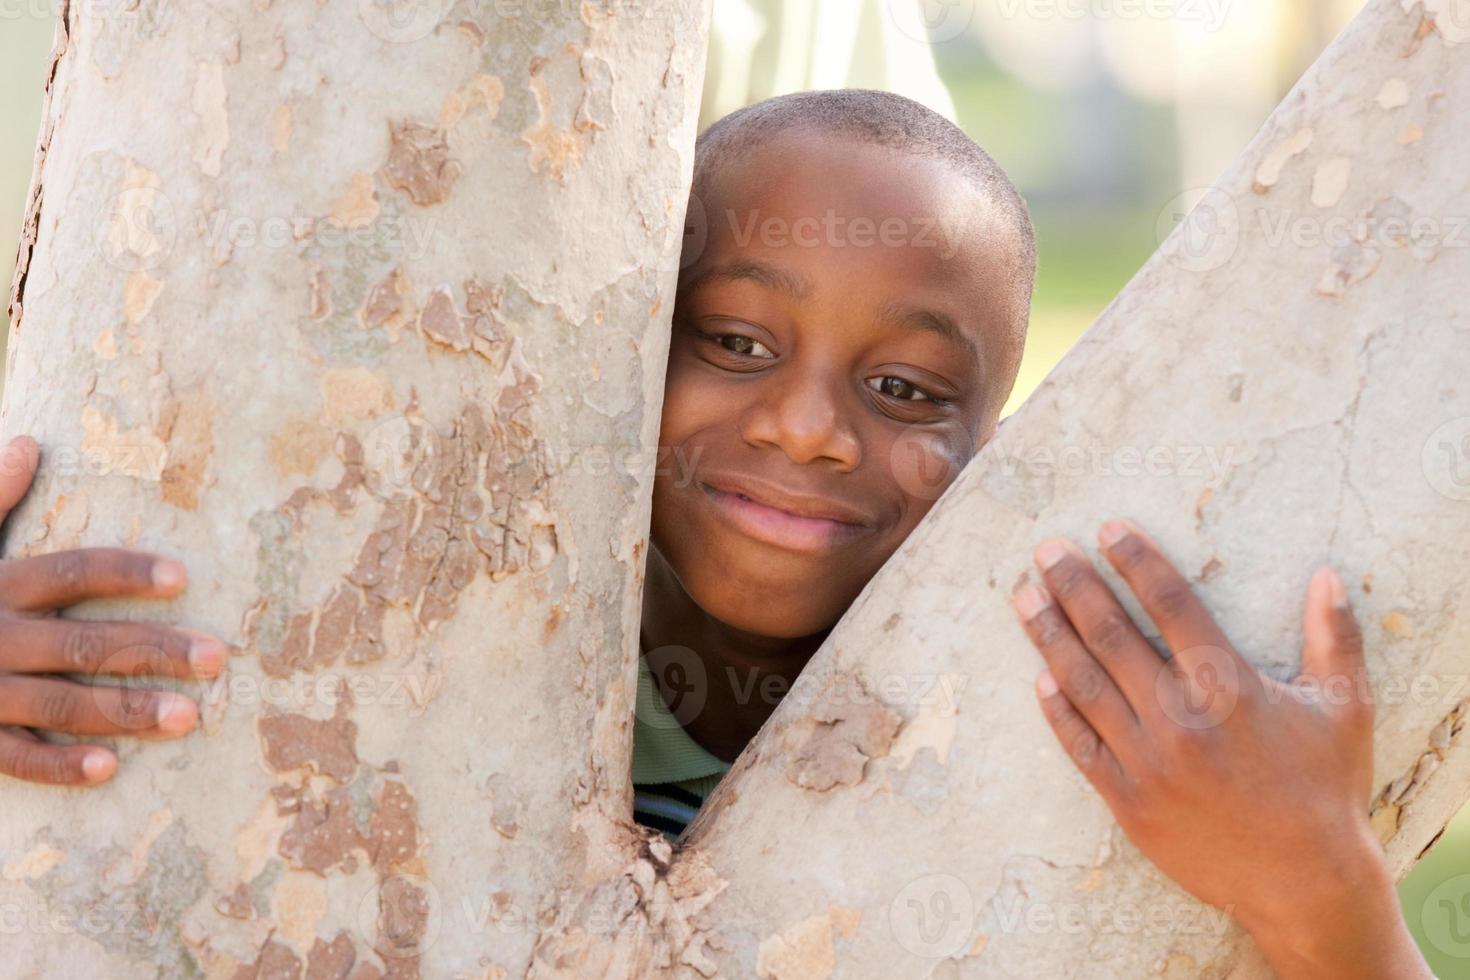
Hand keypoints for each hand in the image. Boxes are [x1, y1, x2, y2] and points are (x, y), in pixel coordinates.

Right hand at [0, 435, 227, 786]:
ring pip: (61, 705)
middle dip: (152, 651)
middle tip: (216, 658)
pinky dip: (57, 765)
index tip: (182, 576)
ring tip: (188, 716)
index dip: (125, 572)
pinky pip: (13, 758)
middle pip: (84, 645)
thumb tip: (27, 443)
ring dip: (125, 712)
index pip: (71, 572)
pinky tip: (108, 767)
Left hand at [1010, 519, 1431, 979]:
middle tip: (1045, 550)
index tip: (1106, 529)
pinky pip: (1080, 745)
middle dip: (1073, 586)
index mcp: (1227, 685)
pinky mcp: (1128, 800)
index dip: (1136, 561)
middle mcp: (1178, 717)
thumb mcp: (1344, 709)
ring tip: (1024, 596)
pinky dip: (1057, 709)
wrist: (1306, 884)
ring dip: (1049, 635)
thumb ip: (1334, 639)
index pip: (1169, 603)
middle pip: (1111, 635)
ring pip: (1083, 683)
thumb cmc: (1327, 789)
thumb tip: (1328, 575)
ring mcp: (1147, 761)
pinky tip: (1038, 676)